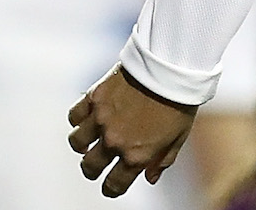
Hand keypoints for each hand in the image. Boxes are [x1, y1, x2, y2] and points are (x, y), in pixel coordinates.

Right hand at [68, 66, 196, 197]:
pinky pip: (74, 116)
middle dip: (93, 170)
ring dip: (82, 145)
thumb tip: (150, 177)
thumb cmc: (180, 101)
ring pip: (76, 143)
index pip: (114, 185)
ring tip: (89, 141)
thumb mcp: (179, 136)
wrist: (172, 66)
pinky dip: (78, 119)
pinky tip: (88, 117)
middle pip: (90, 167)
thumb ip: (163, 160)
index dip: (112, 188)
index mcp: (136, 155)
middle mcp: (115, 142)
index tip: (111, 185)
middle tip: (97, 165)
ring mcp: (101, 120)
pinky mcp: (94, 98)